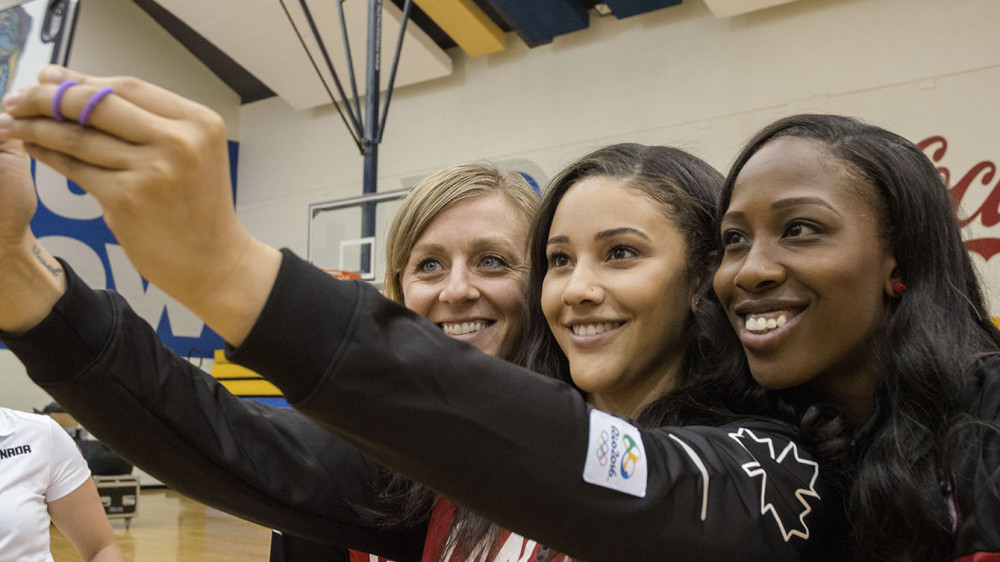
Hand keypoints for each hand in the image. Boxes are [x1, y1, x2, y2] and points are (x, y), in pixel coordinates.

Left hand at [0, 66, 279, 343]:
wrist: (214, 262)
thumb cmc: (197, 207)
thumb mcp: (189, 154)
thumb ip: (144, 122)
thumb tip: (73, 84)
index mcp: (198, 122)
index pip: (127, 86)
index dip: (80, 79)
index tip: (47, 77)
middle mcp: (179, 141)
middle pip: (97, 104)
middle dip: (47, 97)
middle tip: (17, 99)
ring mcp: (153, 170)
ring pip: (79, 137)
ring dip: (37, 127)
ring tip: (13, 122)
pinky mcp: (128, 199)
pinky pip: (76, 169)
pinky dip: (49, 156)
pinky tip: (34, 149)